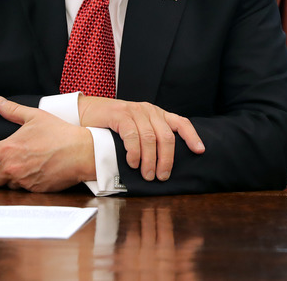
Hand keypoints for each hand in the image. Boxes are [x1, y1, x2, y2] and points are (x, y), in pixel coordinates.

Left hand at [0, 96, 95, 191]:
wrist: (81, 151)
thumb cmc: (58, 132)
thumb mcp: (34, 116)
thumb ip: (12, 110)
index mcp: (7, 149)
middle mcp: (12, 167)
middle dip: (1, 171)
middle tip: (16, 160)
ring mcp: (23, 181)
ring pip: (9, 184)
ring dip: (14, 178)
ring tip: (30, 165)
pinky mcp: (35, 190)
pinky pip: (24, 190)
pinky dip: (28, 183)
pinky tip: (40, 172)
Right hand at [77, 96, 204, 181]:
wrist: (87, 112)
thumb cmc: (113, 125)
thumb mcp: (137, 128)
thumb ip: (150, 138)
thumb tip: (163, 163)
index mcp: (157, 114)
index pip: (180, 122)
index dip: (192, 136)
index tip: (199, 151)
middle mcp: (149, 110)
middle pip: (166, 136)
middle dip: (167, 159)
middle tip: (162, 176)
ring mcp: (135, 111)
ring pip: (150, 138)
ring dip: (150, 160)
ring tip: (147, 174)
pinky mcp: (120, 114)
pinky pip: (132, 135)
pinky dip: (134, 152)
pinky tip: (132, 163)